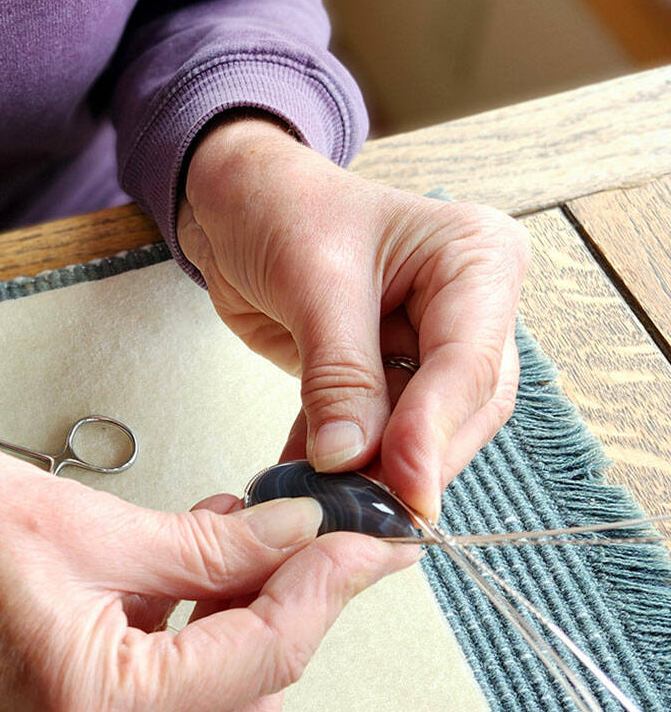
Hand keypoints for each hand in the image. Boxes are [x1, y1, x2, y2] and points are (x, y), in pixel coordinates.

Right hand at [0, 428, 410, 711]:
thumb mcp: (96, 522)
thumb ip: (214, 545)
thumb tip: (301, 535)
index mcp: (90, 709)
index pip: (258, 656)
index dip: (326, 588)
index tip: (371, 541)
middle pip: (249, 699)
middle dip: (288, 613)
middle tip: (304, 531)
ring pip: (214, 708)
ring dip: (241, 625)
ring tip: (240, 535)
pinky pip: (163, 700)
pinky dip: (193, 637)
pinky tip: (192, 567)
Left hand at [178, 116, 530, 520]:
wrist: (235, 201)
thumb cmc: (279, 205)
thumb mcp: (311, 280)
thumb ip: (337, 373)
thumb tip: (350, 457)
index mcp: (477, 258)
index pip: (468, 361)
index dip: (435, 430)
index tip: (403, 486)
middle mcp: (470, 305)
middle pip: (463, 408)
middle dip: (411, 461)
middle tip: (364, 510)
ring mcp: (432, 344)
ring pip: (425, 431)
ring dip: (373, 471)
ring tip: (325, 500)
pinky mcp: (390, 375)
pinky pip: (377, 433)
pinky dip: (339, 461)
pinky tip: (301, 482)